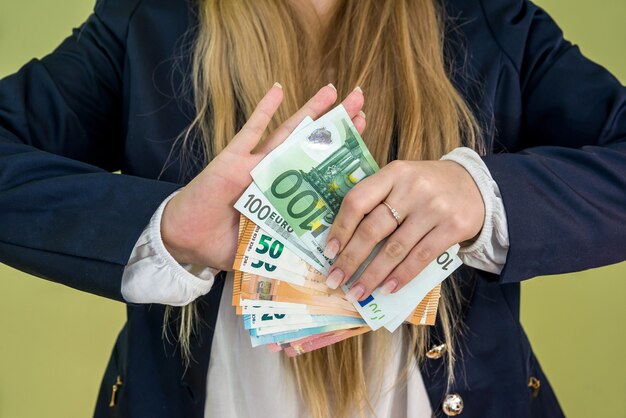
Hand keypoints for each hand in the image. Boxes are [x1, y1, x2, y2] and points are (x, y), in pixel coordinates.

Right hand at [161, 84, 365, 270]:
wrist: (186, 241)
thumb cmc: (222, 245)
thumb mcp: (264, 251)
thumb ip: (287, 252)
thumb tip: (318, 263)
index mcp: (286, 196)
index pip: (321, 172)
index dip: (341, 155)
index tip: (364, 142)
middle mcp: (276, 175)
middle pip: (313, 144)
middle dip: (336, 123)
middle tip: (360, 101)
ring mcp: (256, 164)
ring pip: (289, 132)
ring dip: (311, 111)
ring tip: (334, 91)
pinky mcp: (233, 159)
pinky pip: (250, 131)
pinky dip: (264, 111)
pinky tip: (279, 90)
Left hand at [323, 159, 484, 301]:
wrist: (476, 185)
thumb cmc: (427, 186)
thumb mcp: (401, 180)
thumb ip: (377, 199)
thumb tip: (343, 240)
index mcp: (393, 173)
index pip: (358, 200)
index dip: (340, 228)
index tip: (329, 252)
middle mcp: (412, 188)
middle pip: (373, 228)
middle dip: (351, 259)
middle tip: (335, 280)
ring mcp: (434, 208)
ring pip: (395, 248)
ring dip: (372, 275)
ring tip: (357, 292)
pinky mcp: (452, 227)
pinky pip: (420, 258)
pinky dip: (401, 276)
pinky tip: (387, 288)